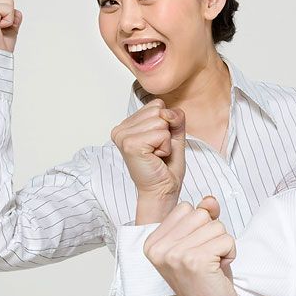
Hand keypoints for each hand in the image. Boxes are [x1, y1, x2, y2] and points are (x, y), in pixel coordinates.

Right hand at [111, 99, 185, 220]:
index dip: (166, 124)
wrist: (162, 190)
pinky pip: (162, 134)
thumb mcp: (174, 135)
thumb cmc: (166, 166)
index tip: (158, 143)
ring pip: (161, 121)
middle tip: (158, 151)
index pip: (157, 104)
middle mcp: (120, 128)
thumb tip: (167, 112)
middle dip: (166, 132)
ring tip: (156, 155)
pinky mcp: (130, 145)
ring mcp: (123, 136)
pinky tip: (155, 158)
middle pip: (159, 111)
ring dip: (166, 141)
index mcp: (127, 124)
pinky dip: (165, 148)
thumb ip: (175, 118)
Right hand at [143, 197, 238, 295]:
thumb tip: (209, 199)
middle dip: (212, 234)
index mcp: (153, 242)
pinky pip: (226, 240)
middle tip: (205, 258)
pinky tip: (218, 269)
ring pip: (216, 226)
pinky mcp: (195, 261)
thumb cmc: (204, 278)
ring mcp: (175, 254)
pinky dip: (230, 253)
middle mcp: (159, 248)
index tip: (195, 250)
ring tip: (211, 265)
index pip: (185, 208)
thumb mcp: (199, 242)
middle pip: (200, 215)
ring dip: (221, 245)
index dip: (199, 227)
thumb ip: (202, 217)